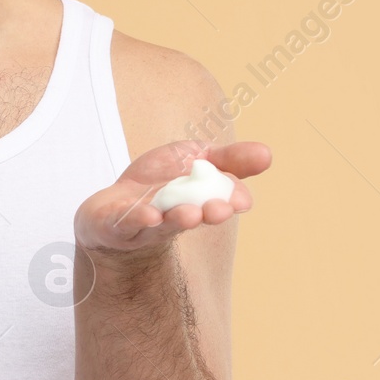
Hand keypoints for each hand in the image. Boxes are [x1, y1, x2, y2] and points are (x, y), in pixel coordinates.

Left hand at [74, 140, 271, 260]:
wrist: (111, 209)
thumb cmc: (160, 183)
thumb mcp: (197, 159)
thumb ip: (230, 159)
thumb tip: (267, 154)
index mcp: (199, 201)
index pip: (220, 199)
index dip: (231, 198)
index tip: (241, 200)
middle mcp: (174, 217)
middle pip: (194, 215)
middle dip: (208, 213)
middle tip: (219, 209)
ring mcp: (144, 224)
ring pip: (162, 225)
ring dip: (176, 219)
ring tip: (188, 215)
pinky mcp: (115, 226)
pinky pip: (126, 224)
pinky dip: (136, 219)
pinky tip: (148, 215)